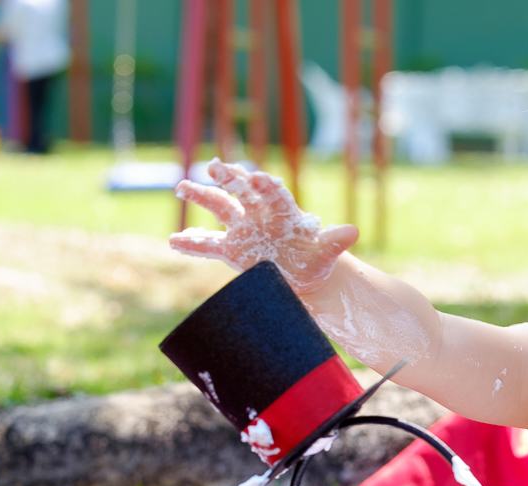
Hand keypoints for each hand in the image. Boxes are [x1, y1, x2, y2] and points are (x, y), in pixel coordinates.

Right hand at [170, 160, 357, 292]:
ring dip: (201, 196)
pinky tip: (174, 240)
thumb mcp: (325, 254)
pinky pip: (208, 245)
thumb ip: (334, 242)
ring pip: (219, 208)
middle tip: (215, 166)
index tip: (256, 177)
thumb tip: (353, 231)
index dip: (265, 186)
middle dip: (229, 179)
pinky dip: (192, 243)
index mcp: (283, 212)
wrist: (302, 277)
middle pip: (242, 192)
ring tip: (182, 188)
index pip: (273, 194)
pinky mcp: (231, 250)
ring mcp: (243, 230)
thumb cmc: (315, 261)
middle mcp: (259, 215)